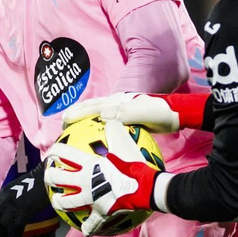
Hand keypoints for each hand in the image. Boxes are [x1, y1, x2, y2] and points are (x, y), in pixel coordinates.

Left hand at [0, 169, 48, 236]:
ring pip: (3, 226)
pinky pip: (15, 228)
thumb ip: (14, 198)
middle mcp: (5, 199)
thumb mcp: (21, 187)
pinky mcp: (24, 210)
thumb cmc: (39, 182)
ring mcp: (14, 204)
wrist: (49, 177)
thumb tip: (13, 212)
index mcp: (3, 193)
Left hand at [44, 127, 157, 235]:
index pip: (64, 154)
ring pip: (67, 202)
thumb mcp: (124, 141)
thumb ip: (114, 129)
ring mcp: (91, 198)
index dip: (54, 151)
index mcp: (89, 163)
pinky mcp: (101, 211)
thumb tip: (109, 119)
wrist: (144, 187)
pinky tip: (84, 231)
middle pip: (58, 179)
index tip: (51, 152)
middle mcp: (85, 180)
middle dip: (50, 176)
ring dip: (60, 202)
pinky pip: (92, 223)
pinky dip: (88, 227)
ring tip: (57, 201)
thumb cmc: (133, 163)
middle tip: (49, 175)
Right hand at [64, 92, 182, 132]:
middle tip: (62, 124)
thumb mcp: (143, 112)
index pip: (93, 106)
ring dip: (84, 117)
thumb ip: (124, 113)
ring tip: (72, 126)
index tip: (65, 120)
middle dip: (75, 113)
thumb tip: (102, 116)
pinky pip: (107, 121)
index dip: (77, 112)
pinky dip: (96, 125)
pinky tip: (94, 135)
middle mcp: (116, 103)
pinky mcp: (126, 118)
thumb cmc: (159, 113)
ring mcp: (121, 110)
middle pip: (91, 107)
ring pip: (97, 112)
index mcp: (118, 101)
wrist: (174, 114)